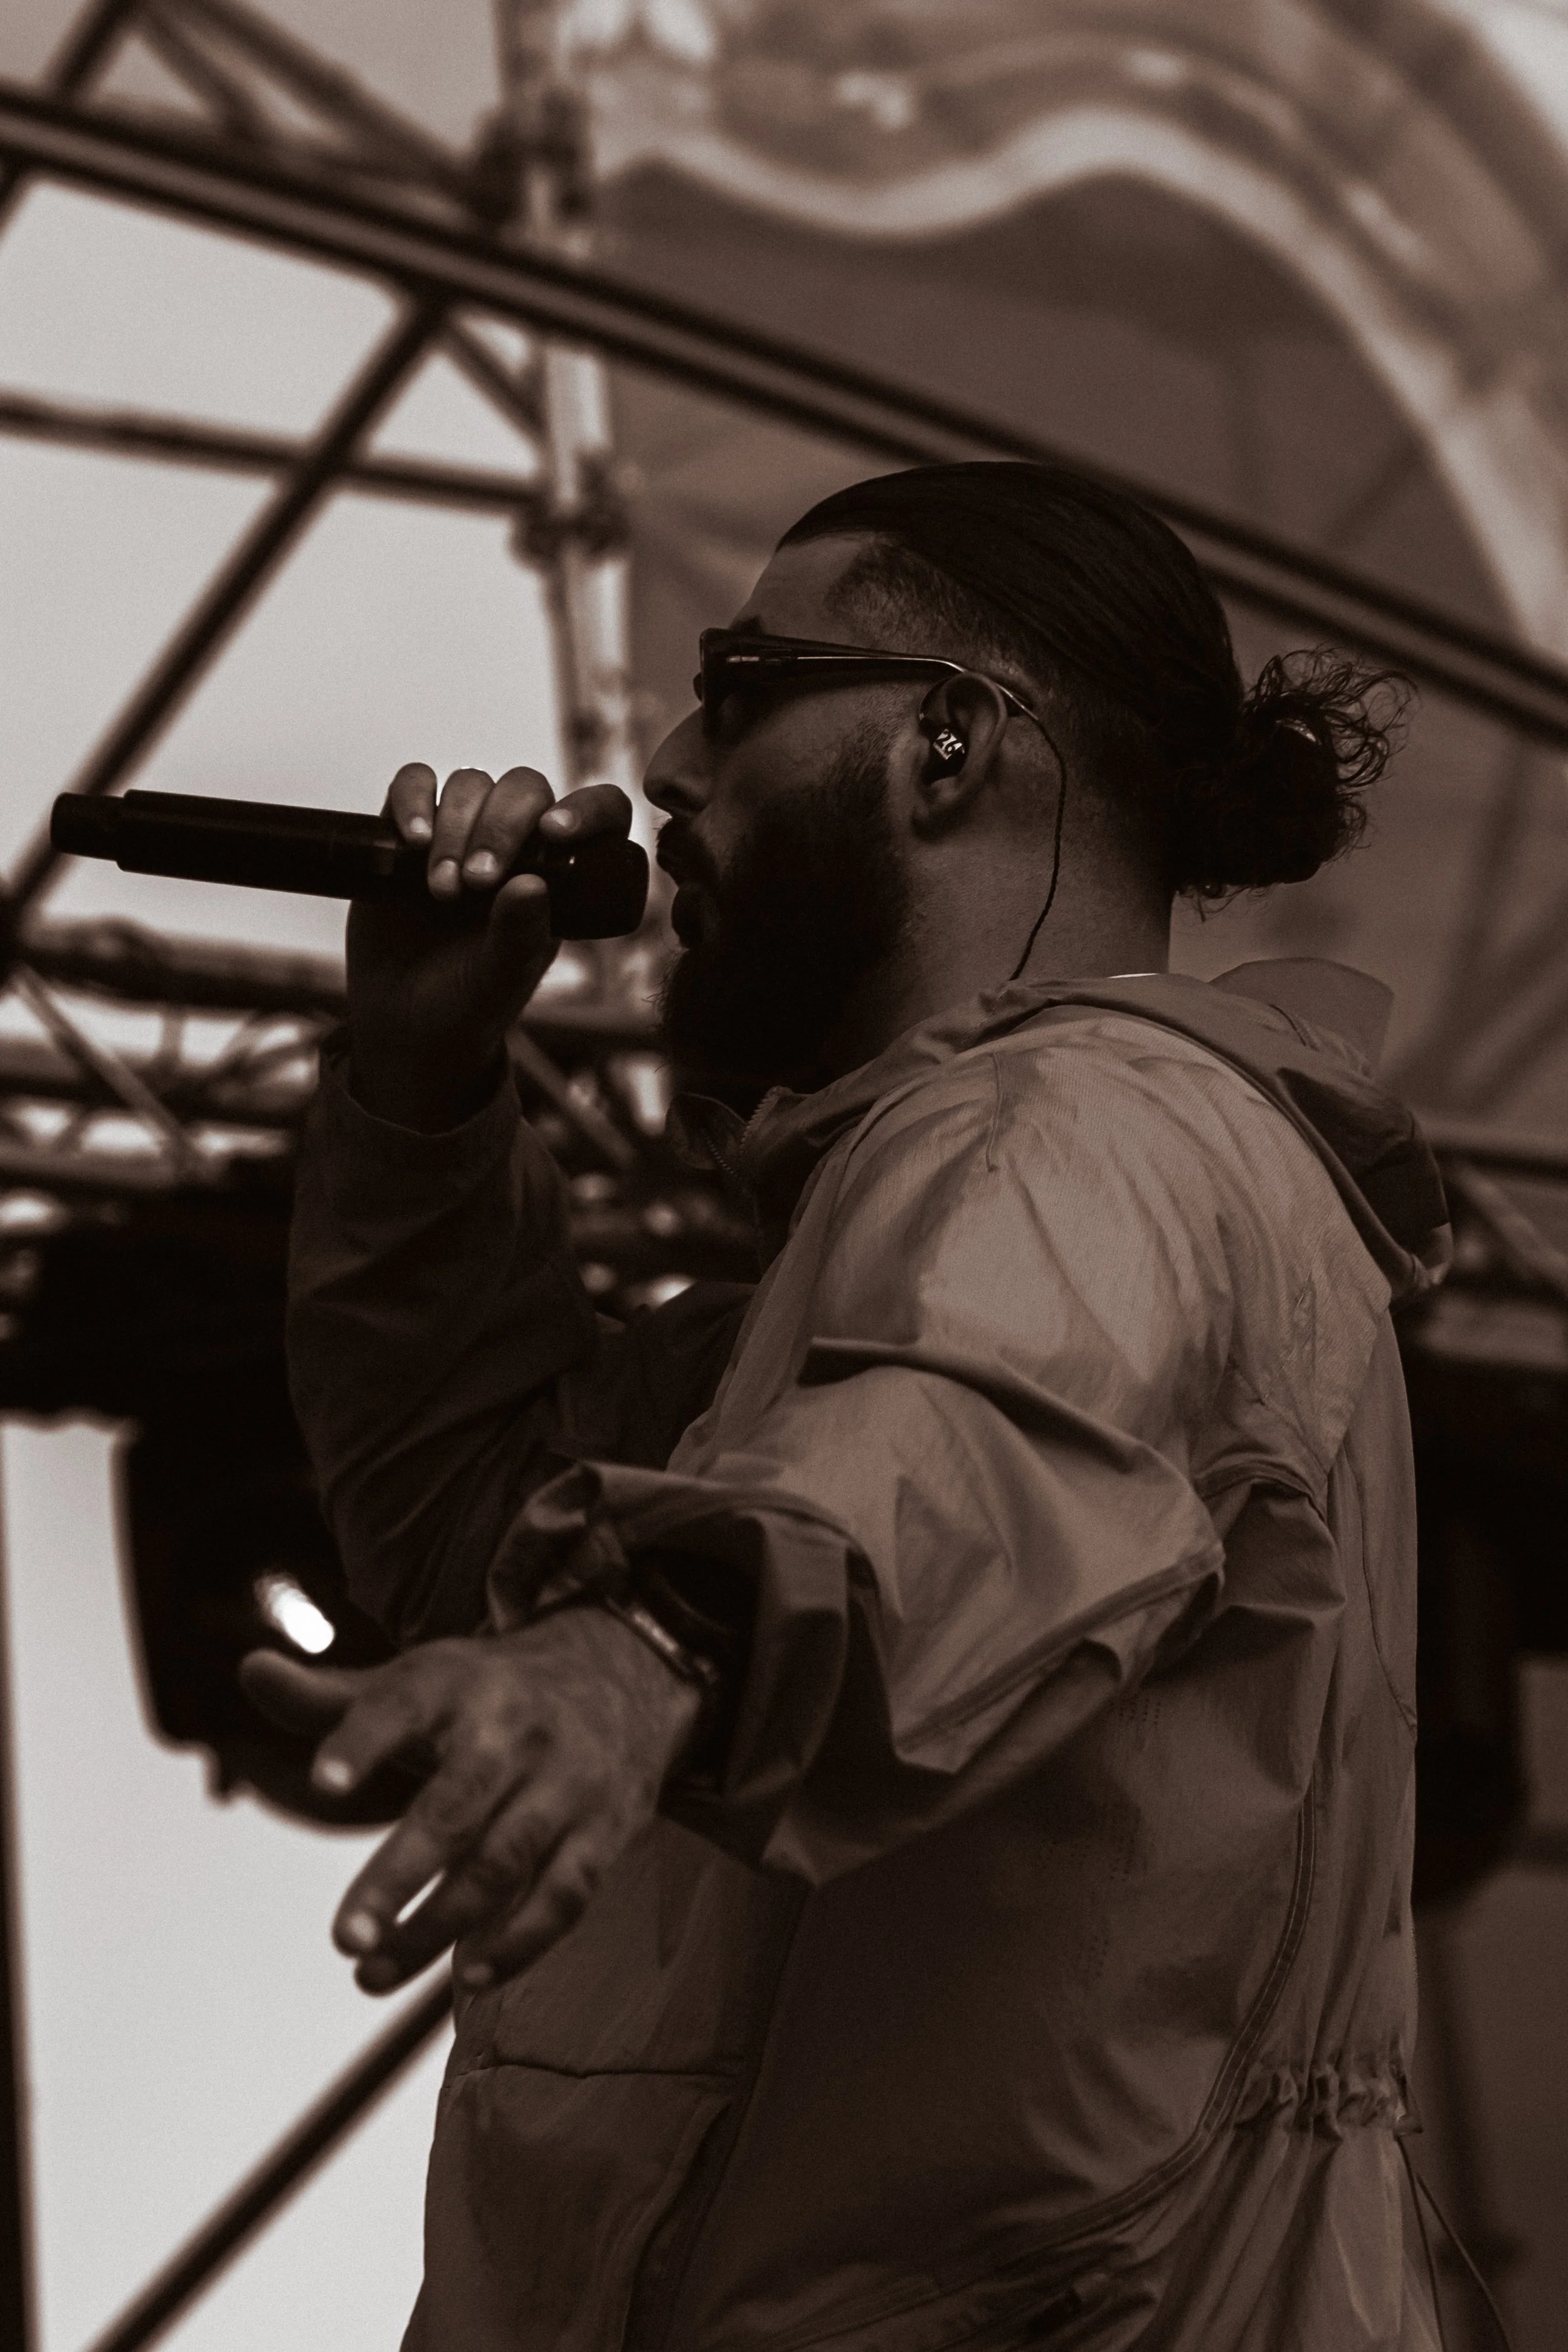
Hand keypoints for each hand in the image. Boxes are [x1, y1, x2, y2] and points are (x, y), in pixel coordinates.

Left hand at [240, 1609, 700, 1993]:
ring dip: (438, 1926)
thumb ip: (332, 1697)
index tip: (320, 1783)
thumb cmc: (490, 1692)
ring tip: (369, 1975)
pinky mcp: (603, 1831)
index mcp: (457, 1686)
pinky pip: (565, 1894)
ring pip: (502, 1863)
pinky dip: (521, 1940)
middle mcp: (514, 1732)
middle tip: (343, 1939)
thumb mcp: (418, 1681)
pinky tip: (466, 1977)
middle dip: (399, 1874)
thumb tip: (247, 1670)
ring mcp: (565, 1784)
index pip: (403, 1707)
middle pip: (455, 1806)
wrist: (624, 1673)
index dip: (363, 1743)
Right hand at [346, 763, 633, 1131]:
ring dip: (454, 828)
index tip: (556, 833)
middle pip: (523, 789)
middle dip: (500, 828)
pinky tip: (411, 841)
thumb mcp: (501, 979)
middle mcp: (516, 845)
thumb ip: (519, 936)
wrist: (403, 1021)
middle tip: (476, 884)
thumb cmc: (469, 1002)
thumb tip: (532, 884)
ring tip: (442, 889)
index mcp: (559, 875)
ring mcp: (461, 832)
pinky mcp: (409, 832)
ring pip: (470, 784)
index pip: (597, 814)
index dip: (587, 809)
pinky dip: (412, 800)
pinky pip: (413, 784)